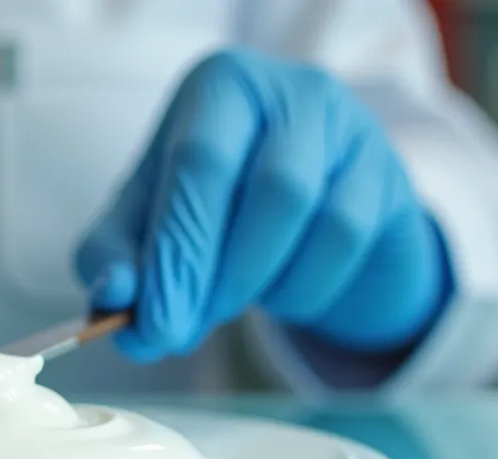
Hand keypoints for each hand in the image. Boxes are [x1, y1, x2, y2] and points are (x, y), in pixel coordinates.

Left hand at [75, 49, 451, 362]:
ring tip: (226, 305)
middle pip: (256, 184)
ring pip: (304, 212)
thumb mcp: (149, 222)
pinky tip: (279, 291)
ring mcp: (347, 128)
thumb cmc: (215, 206)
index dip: (173, 250)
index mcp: (219, 86)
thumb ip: (115, 257)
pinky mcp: (387, 176)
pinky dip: (303, 285)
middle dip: (207, 271)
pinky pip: (345, 240)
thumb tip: (110, 295)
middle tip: (175, 332)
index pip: (195, 164)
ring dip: (254, 281)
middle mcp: (288, 90)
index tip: (148, 324)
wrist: (311, 211)